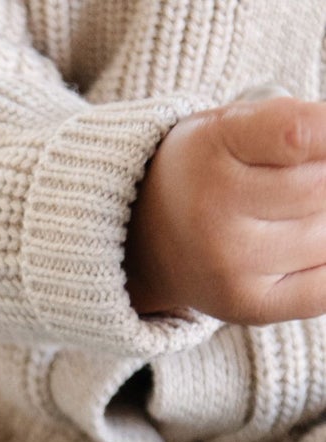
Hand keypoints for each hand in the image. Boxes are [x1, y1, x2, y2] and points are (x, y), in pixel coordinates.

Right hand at [125, 93, 325, 324]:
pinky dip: (325, 266)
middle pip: (322, 187)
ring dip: (323, 222)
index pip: (301, 133)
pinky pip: (323, 290)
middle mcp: (210, 213)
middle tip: (295, 182)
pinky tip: (305, 251)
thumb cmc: (209, 174)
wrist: (146, 244)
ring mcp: (228, 265)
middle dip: (323, 179)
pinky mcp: (247, 305)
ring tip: (285, 217)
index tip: (324, 138)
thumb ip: (299, 126)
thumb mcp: (236, 125)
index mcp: (209, 150)